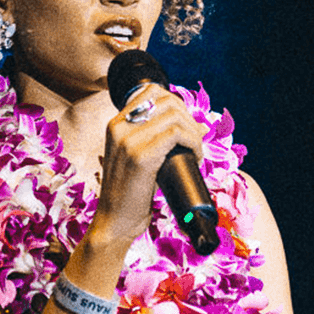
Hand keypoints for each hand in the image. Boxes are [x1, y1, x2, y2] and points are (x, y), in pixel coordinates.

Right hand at [93, 86, 206, 245]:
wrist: (114, 222)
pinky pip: (176, 134)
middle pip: (167, 100)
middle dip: (189, 118)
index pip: (152, 91)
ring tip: (195, 151)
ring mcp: (128, 140)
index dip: (177, 104)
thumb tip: (200, 125)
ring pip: (175, 115)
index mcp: (116, 124)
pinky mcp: (141, 156)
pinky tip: (194, 157)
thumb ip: (157, 139)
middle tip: (195, 141)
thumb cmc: (130, 195)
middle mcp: (119, 127)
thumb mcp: (137, 159)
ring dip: (194, 132)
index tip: (186, 125)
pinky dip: (193, 143)